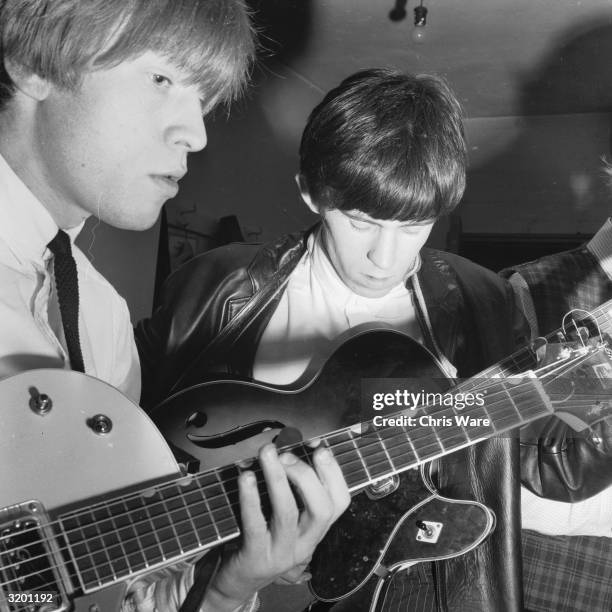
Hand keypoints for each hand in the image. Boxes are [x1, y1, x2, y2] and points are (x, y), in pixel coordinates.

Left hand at [201, 442, 349, 610]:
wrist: (241, 578)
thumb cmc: (265, 535)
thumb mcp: (286, 513)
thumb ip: (291, 485)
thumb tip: (286, 448)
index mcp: (317, 528)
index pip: (341, 501)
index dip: (333, 471)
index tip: (319, 448)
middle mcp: (306, 542)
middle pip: (321, 508)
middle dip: (306, 475)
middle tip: (285, 454)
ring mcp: (283, 552)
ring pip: (288, 513)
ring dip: (277, 478)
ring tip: (267, 454)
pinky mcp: (257, 557)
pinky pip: (255, 524)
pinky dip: (250, 498)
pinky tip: (246, 477)